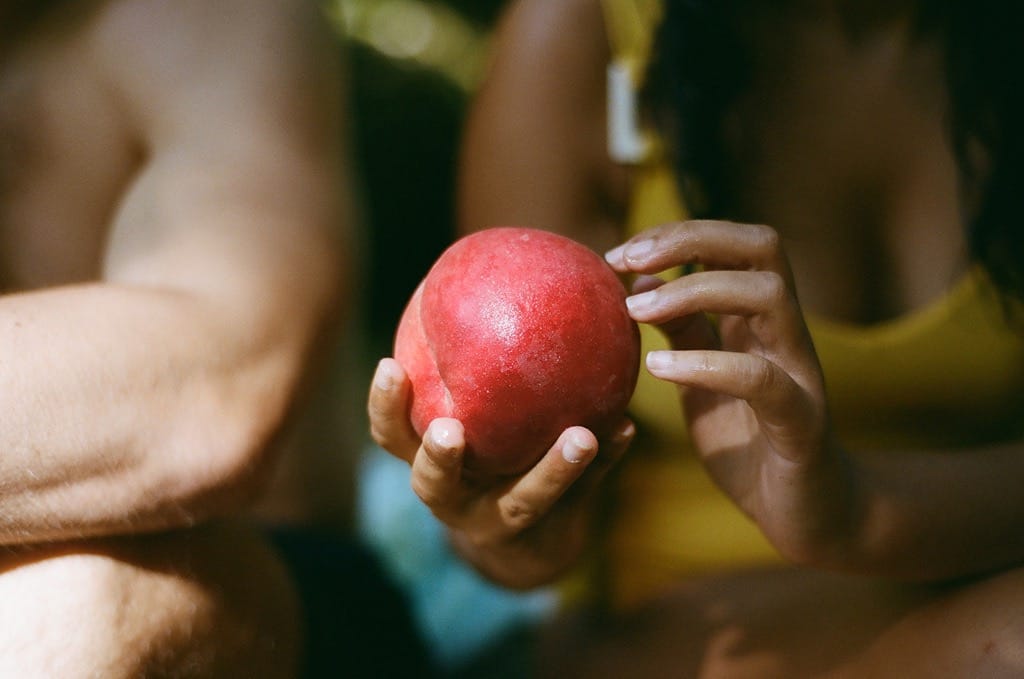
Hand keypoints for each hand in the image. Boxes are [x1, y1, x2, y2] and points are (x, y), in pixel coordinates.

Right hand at [368, 358, 633, 587]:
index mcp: (429, 463)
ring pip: (521, 503)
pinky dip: (602, 462)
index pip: (393, 435)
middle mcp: (456, 500)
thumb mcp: (478, 421)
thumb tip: (496, 277)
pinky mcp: (549, 534)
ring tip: (581, 435)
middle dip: (438, 458)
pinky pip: (581, 496)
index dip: (385, 406)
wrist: (530, 542)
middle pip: (432, 484)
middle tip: (451, 431)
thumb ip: (479, 369)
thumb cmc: (494, 455)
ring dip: (551, 471)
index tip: (390, 366)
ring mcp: (502, 525)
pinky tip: (624, 428)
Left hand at [605, 220, 853, 562]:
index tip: (618, 254)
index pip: (736, 243)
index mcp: (761, 320)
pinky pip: (761, 379)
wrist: (805, 514)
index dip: (678, 234)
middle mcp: (786, 333)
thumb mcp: (703, 379)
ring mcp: (800, 373)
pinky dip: (705, 364)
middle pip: (762, 246)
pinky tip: (658, 367)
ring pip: (769, 296)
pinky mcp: (802, 422)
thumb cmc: (750, 441)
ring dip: (694, 291)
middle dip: (691, 238)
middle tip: (627, 259)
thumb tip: (638, 278)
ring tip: (635, 310)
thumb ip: (681, 330)